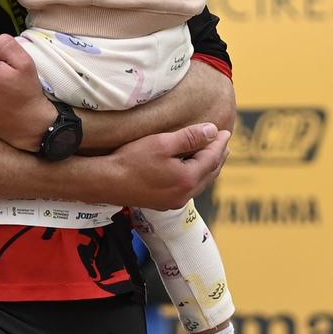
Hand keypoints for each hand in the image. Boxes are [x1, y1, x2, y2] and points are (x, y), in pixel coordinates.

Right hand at [96, 124, 231, 211]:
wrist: (106, 182)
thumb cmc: (132, 160)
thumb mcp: (162, 143)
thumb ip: (190, 137)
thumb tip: (213, 131)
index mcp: (188, 178)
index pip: (211, 158)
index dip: (219, 143)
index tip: (225, 131)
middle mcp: (185, 194)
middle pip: (210, 173)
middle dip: (219, 157)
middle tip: (225, 143)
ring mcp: (174, 201)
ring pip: (200, 183)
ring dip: (209, 168)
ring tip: (214, 156)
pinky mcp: (164, 202)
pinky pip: (189, 189)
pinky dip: (197, 176)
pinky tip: (193, 171)